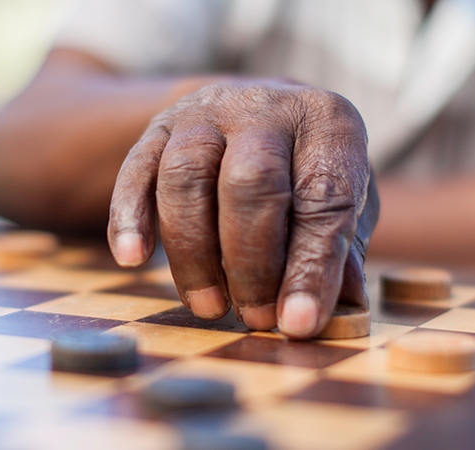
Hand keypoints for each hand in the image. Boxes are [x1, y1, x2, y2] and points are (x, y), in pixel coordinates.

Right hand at [108, 80, 378, 338]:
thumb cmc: (306, 170)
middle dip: (251, 262)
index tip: (297, 323)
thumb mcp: (344, 201)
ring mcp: (206, 112)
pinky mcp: (158, 126)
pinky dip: (129, 217)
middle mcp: (266, 107)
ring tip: (210, 307)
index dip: (310, 267)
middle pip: (251, 182)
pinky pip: (135, 170)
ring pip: (186, 176)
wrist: (251, 110)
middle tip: (256, 318)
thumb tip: (340, 312)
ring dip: (194, 253)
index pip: (324, 197)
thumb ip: (342, 253)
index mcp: (328, 122)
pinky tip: (132, 259)